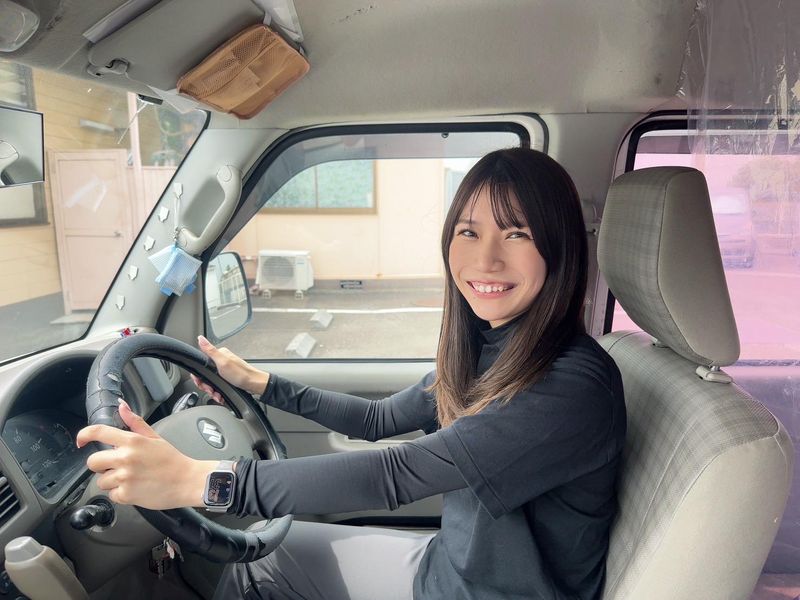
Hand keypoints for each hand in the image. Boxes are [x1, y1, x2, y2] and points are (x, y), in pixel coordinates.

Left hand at [76, 399, 215, 509]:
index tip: (81, 441)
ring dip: (112, 482)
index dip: (84, 435)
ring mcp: (124, 477)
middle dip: (101, 465)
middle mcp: (125, 458)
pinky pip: (111, 495)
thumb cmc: (172, 460)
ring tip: (131, 479)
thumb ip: (135, 422)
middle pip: (93, 461)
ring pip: (101, 481)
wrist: (187, 481)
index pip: (98, 432)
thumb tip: (121, 406)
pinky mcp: (126, 495)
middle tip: (116, 466)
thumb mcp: (155, 437)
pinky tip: (135, 489)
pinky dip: (121, 494)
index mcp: (132, 441)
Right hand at [191, 336, 268, 397]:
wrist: (254, 384)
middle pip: (205, 375)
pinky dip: (218, 392)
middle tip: (211, 390)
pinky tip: (220, 395)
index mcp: (219, 355)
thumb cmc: (241, 374)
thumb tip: (200, 338)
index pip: (201, 364)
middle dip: (207, 385)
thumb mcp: (223, 362)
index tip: (202, 382)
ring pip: (211, 382)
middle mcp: (221, 361)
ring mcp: (224, 370)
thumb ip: (210, 351)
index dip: (199, 376)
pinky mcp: (227, 378)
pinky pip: (218, 386)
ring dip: (212, 390)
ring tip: (217, 394)